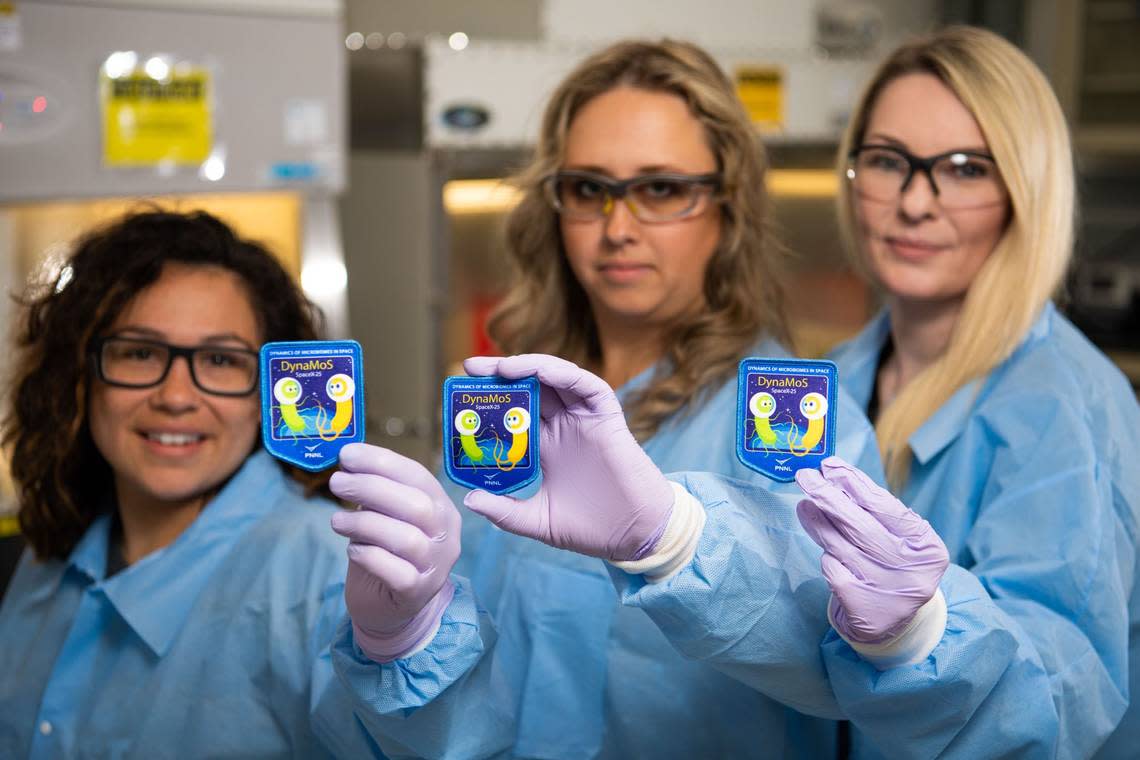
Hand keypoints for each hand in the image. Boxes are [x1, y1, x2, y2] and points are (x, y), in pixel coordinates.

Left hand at [329, 443, 460, 662]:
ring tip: (336, 521)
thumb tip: (349, 462)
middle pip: (417, 505)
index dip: (382, 462)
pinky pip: (396, 572)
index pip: (418, 476)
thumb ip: (375, 493)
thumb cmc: (384, 552)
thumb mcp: (383, 516)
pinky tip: (353, 550)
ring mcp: (436, 566)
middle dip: (372, 488)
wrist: (389, 608)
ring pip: (406, 538)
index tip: (347, 454)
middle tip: (337, 483)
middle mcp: (446, 535)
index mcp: (441, 507)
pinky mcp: (417, 593)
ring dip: (364, 523)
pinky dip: (369, 556)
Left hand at [461, 354, 674, 561]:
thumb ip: (505, 511)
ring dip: (529, 367)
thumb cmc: (589, 528)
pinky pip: (587, 386)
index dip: (489, 400)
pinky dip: (564, 374)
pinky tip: (541, 371)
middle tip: (471, 369)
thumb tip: (469, 499)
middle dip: (500, 374)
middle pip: (528, 388)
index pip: (512, 413)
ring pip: (555, 379)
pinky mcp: (607, 418)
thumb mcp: (538, 521)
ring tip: (501, 367)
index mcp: (545, 447)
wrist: (634, 535)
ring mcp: (584, 420)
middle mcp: (562, 427)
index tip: (461, 394)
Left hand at [795, 456, 948, 643]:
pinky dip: (828, 558)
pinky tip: (828, 552)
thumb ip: (873, 509)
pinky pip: (833, 569)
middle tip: (806, 477)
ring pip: (841, 546)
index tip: (830, 466)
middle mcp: (910, 569)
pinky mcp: (862, 607)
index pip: (886, 507)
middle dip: (830, 497)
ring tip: (804, 505)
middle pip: (861, 526)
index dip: (854, 484)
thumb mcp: (897, 538)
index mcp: (927, 547)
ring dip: (818, 521)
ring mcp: (885, 590)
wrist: (893, 623)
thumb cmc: (892, 565)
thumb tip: (834, 474)